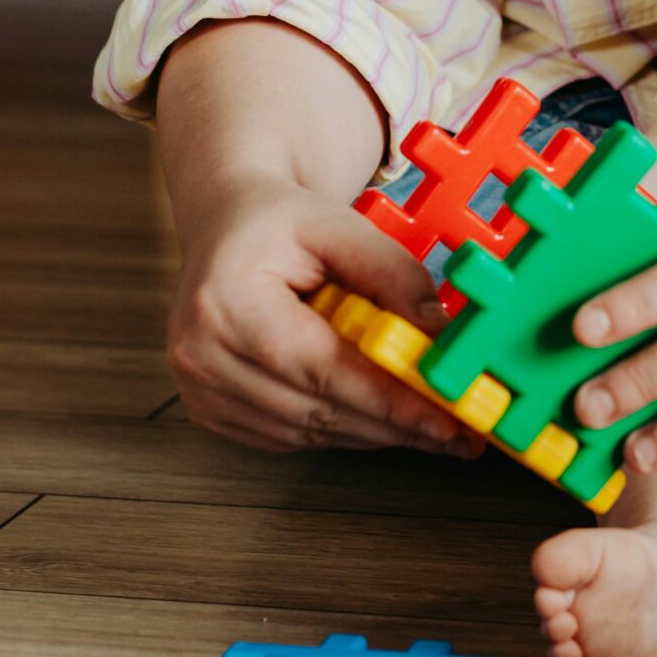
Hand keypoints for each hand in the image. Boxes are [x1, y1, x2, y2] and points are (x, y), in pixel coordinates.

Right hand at [166, 174, 480, 457]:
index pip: (322, 367)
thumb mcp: (339, 224)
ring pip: (306, 431)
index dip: (389, 400)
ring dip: (372, 433)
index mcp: (227, 303)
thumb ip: (392, 274)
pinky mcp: (209, 410)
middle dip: (393, 425)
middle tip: (456, 432)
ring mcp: (200, 389)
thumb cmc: (279, 221)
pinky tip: (380, 418)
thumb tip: (438, 334)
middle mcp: (202, 355)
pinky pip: (289, 434)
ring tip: (432, 429)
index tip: (446, 419)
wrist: (224, 224)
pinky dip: (340, 428)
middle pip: (316, 409)